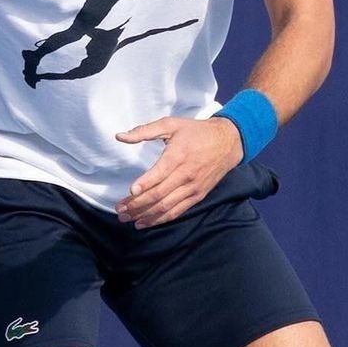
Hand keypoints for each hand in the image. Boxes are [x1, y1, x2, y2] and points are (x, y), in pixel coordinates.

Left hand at [115, 116, 242, 227]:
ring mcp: (193, 188)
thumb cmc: (196, 132)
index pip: (160, 174)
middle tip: (120, 210)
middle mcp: (186, 175)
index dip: (145, 184)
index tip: (130, 192)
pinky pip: (177, 211)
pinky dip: (161, 219)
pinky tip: (145, 222)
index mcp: (178, 156)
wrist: (228, 142)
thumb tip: (119, 136)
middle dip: (137, 204)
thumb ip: (145, 131)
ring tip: (128, 219)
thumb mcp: (171, 124)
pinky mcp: (197, 196)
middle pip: (159, 194)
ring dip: (145, 215)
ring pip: (166, 206)